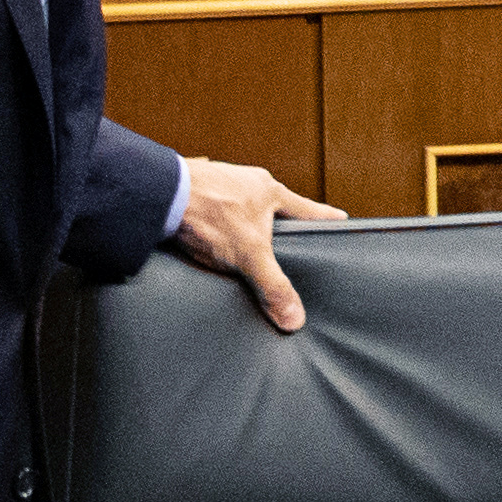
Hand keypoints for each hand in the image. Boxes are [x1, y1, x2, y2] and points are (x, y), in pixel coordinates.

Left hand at [168, 153, 347, 330]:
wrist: (161, 193)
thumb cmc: (209, 213)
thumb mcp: (248, 255)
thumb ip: (273, 286)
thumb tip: (295, 318)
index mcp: (270, 192)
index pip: (308, 210)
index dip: (325, 219)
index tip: (341, 220)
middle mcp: (249, 183)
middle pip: (275, 206)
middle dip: (280, 223)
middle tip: (288, 238)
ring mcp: (222, 184)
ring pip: (244, 207)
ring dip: (245, 223)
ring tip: (244, 243)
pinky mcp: (196, 192)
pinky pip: (216, 209)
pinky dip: (217, 224)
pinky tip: (210, 238)